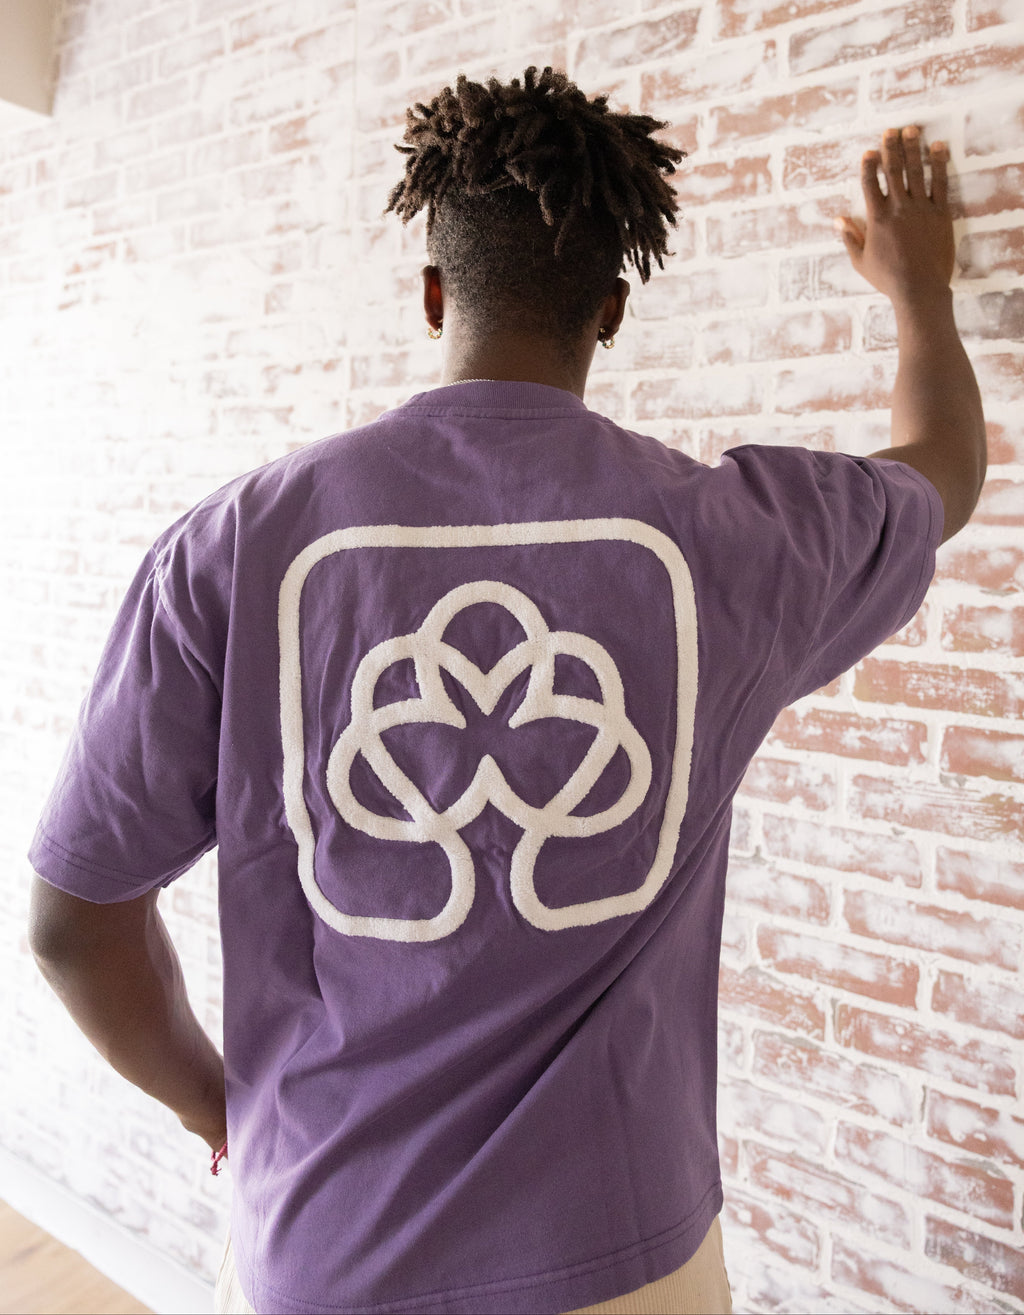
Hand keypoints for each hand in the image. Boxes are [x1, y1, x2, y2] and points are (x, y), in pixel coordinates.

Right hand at [836, 127, 954, 310]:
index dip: (869, 166)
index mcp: (877, 218)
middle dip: (891, 147)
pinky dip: (938, 163)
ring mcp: (920, 208)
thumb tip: (837, 220)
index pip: (870, 184)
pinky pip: (940, 182)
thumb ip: (850, 238)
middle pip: (893, 170)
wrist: (919, 288)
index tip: (868, 152)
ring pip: (916, 171)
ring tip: (912, 130)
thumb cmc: (888, 278)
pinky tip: (937, 147)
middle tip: (890, 130)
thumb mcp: (861, 261)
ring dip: (913, 147)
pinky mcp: (940, 213)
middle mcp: (898, 208)